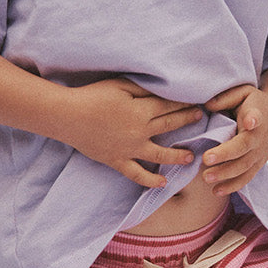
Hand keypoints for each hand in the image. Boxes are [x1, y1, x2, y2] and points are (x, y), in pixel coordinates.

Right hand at [62, 78, 202, 187]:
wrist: (68, 116)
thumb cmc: (93, 96)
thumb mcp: (121, 85)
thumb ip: (143, 89)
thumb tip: (164, 90)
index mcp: (142, 111)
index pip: (170, 106)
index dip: (185, 103)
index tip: (197, 101)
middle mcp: (140, 132)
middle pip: (169, 126)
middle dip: (186, 121)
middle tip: (200, 119)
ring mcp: (130, 150)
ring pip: (160, 155)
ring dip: (178, 156)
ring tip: (191, 157)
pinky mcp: (117, 161)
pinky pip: (137, 174)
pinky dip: (150, 180)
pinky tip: (163, 183)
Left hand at [198, 83, 267, 194]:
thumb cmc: (255, 103)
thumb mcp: (244, 92)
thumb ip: (226, 98)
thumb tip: (207, 106)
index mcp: (257, 116)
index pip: (256, 118)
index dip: (253, 119)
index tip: (250, 121)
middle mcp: (260, 138)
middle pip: (243, 149)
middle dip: (225, 156)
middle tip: (205, 159)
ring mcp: (260, 153)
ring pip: (244, 167)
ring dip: (225, 175)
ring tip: (206, 178)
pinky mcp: (258, 164)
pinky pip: (246, 177)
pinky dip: (232, 186)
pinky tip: (216, 191)